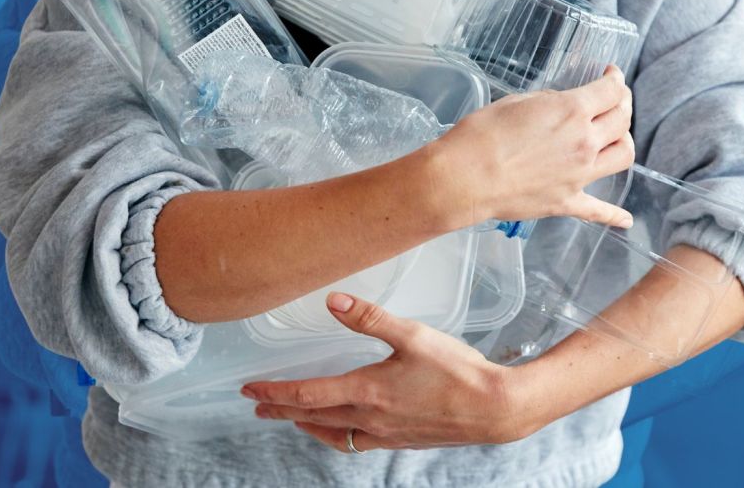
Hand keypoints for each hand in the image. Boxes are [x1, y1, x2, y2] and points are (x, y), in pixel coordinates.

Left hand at [241, 293, 536, 451]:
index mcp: (368, 391)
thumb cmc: (457, 371)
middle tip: (257, 405)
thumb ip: (370, 319)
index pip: (306, 394)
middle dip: (281, 410)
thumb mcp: (413, 335)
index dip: (274, 391)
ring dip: (305, 425)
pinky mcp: (401, 441)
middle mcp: (370, 418)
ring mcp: (385, 434)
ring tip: (290, 418)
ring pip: (332, 434)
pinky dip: (336, 435)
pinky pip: (356, 442)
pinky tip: (340, 429)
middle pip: (312, 417)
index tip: (250, 388)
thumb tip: (332, 301)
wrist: (494, 409)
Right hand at [433, 65, 633, 228]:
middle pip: (622, 120)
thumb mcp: (516, 102)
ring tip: (616, 138)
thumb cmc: (482, 136)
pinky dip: (614, 215)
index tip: (611, 76)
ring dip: (624, 142)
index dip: (616, 79)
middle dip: (622, 104)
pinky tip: (625, 220)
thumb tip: (560, 107)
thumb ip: (548, 102)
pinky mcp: (566, 202)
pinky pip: (599, 210)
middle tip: (614, 100)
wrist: (465, 178)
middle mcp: (584, 142)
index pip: (611, 91)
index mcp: (572, 112)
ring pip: (623, 156)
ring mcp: (579, 175)